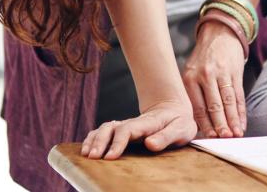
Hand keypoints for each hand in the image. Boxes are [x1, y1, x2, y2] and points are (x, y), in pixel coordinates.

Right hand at [80, 98, 195, 158]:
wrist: (173, 109)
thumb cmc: (178, 122)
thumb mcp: (181, 129)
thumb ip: (166, 136)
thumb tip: (150, 144)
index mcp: (148, 122)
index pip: (128, 129)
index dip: (118, 142)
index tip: (110, 156)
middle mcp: (133, 123)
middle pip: (111, 127)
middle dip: (100, 142)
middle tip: (93, 157)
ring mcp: (125, 125)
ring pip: (104, 128)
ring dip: (94, 140)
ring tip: (87, 155)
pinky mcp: (121, 130)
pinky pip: (102, 132)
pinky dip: (92, 139)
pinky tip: (86, 150)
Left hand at [183, 18, 248, 137]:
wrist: (220, 34)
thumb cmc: (203, 58)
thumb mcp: (191, 72)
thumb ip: (193, 94)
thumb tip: (198, 123)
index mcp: (191, 78)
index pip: (198, 106)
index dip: (205, 124)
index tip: (210, 138)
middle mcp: (206, 76)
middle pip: (214, 105)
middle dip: (220, 124)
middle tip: (224, 139)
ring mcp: (222, 73)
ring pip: (228, 101)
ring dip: (233, 120)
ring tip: (236, 134)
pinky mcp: (235, 71)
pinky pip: (239, 95)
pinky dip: (241, 111)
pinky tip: (242, 122)